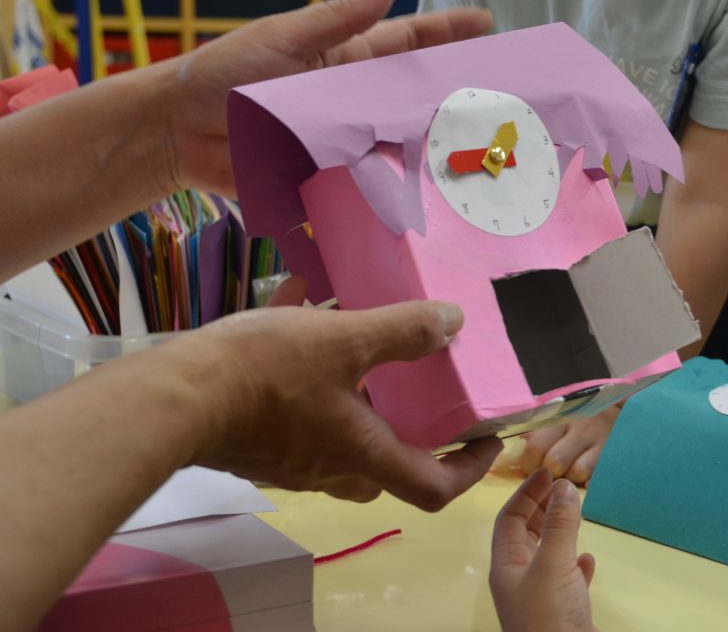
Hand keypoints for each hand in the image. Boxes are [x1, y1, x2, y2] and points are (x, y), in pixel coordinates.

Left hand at [165, 0, 491, 196]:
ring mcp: (341, 142)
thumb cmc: (223, 74)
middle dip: (453, 95)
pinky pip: (365, 186)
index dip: (446, 32)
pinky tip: (427, 200)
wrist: (177, 133)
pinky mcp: (326, 178)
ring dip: (432, 150)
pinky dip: (393, 193)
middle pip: (411, 97)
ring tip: (478, 152)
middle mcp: (349, 102)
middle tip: (500, 97)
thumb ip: (340, 19)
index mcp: (343, 61)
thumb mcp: (284, 38)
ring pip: (396, 146)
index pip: (405, 42)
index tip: (487, 24)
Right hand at [167, 297, 501, 510]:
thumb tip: (454, 321)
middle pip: (387, 465)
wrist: (171, 397)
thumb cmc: (265, 374)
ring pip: (343, 435)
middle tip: (424, 389)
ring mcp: (292, 461)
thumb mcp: (345, 339)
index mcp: (363, 455)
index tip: (489, 439)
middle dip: (411, 429)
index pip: (434, 488)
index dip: (471, 469)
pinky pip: (301, 410)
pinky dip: (312, 372)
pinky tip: (299, 307)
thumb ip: (403, 331)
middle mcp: (331, 470)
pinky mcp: (258, 441)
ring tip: (361, 335)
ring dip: (359, 392)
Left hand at [490, 469, 596, 631]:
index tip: (547, 471)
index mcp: (506, 566)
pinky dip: (577, 565)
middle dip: (542, 507)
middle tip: (561, 485)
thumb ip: (559, 526)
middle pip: (526, 534)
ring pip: (547, 555)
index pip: (510, 519)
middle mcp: (520, 580)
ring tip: (575, 512)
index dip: (526, 492)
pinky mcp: (563, 615)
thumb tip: (564, 486)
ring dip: (560, 532)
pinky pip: (566, 581)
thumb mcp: (553, 566)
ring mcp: (541, 599)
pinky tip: (589, 559)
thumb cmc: (550, 619)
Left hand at [519, 406, 619, 483]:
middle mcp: (579, 429)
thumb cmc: (584, 417)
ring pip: (577, 472)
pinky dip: (590, 482)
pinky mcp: (615, 454)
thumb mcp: (561, 416)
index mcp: (560, 419)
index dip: (530, 463)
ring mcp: (600, 442)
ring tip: (572, 472)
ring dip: (572, 479)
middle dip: (550, 474)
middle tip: (552, 474)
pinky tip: (588, 480)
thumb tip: (519, 448)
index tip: (533, 467)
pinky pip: (598, 477)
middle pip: (554, 462)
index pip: (536, 446)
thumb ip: (539, 431)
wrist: (623, 409)